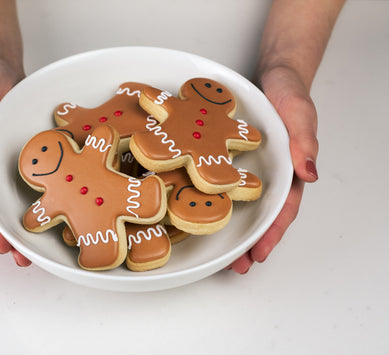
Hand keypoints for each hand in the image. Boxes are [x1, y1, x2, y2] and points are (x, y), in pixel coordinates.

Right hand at [0, 57, 30, 265]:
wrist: (4, 69)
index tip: (2, 245)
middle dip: (9, 233)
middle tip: (24, 259)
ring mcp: (11, 161)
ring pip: (15, 197)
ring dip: (25, 221)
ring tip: (39, 248)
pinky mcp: (29, 155)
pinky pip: (34, 179)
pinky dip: (42, 197)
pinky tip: (58, 209)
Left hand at [228, 65, 318, 273]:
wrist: (273, 74)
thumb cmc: (290, 93)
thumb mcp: (300, 113)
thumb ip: (305, 142)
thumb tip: (310, 175)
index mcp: (290, 170)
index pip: (283, 209)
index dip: (272, 233)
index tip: (258, 254)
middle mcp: (269, 174)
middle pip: (261, 215)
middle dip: (250, 242)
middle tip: (235, 266)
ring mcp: (250, 168)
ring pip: (241, 203)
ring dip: (231, 227)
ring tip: (218, 253)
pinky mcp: (230, 157)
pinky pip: (221, 181)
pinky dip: (213, 197)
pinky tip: (198, 208)